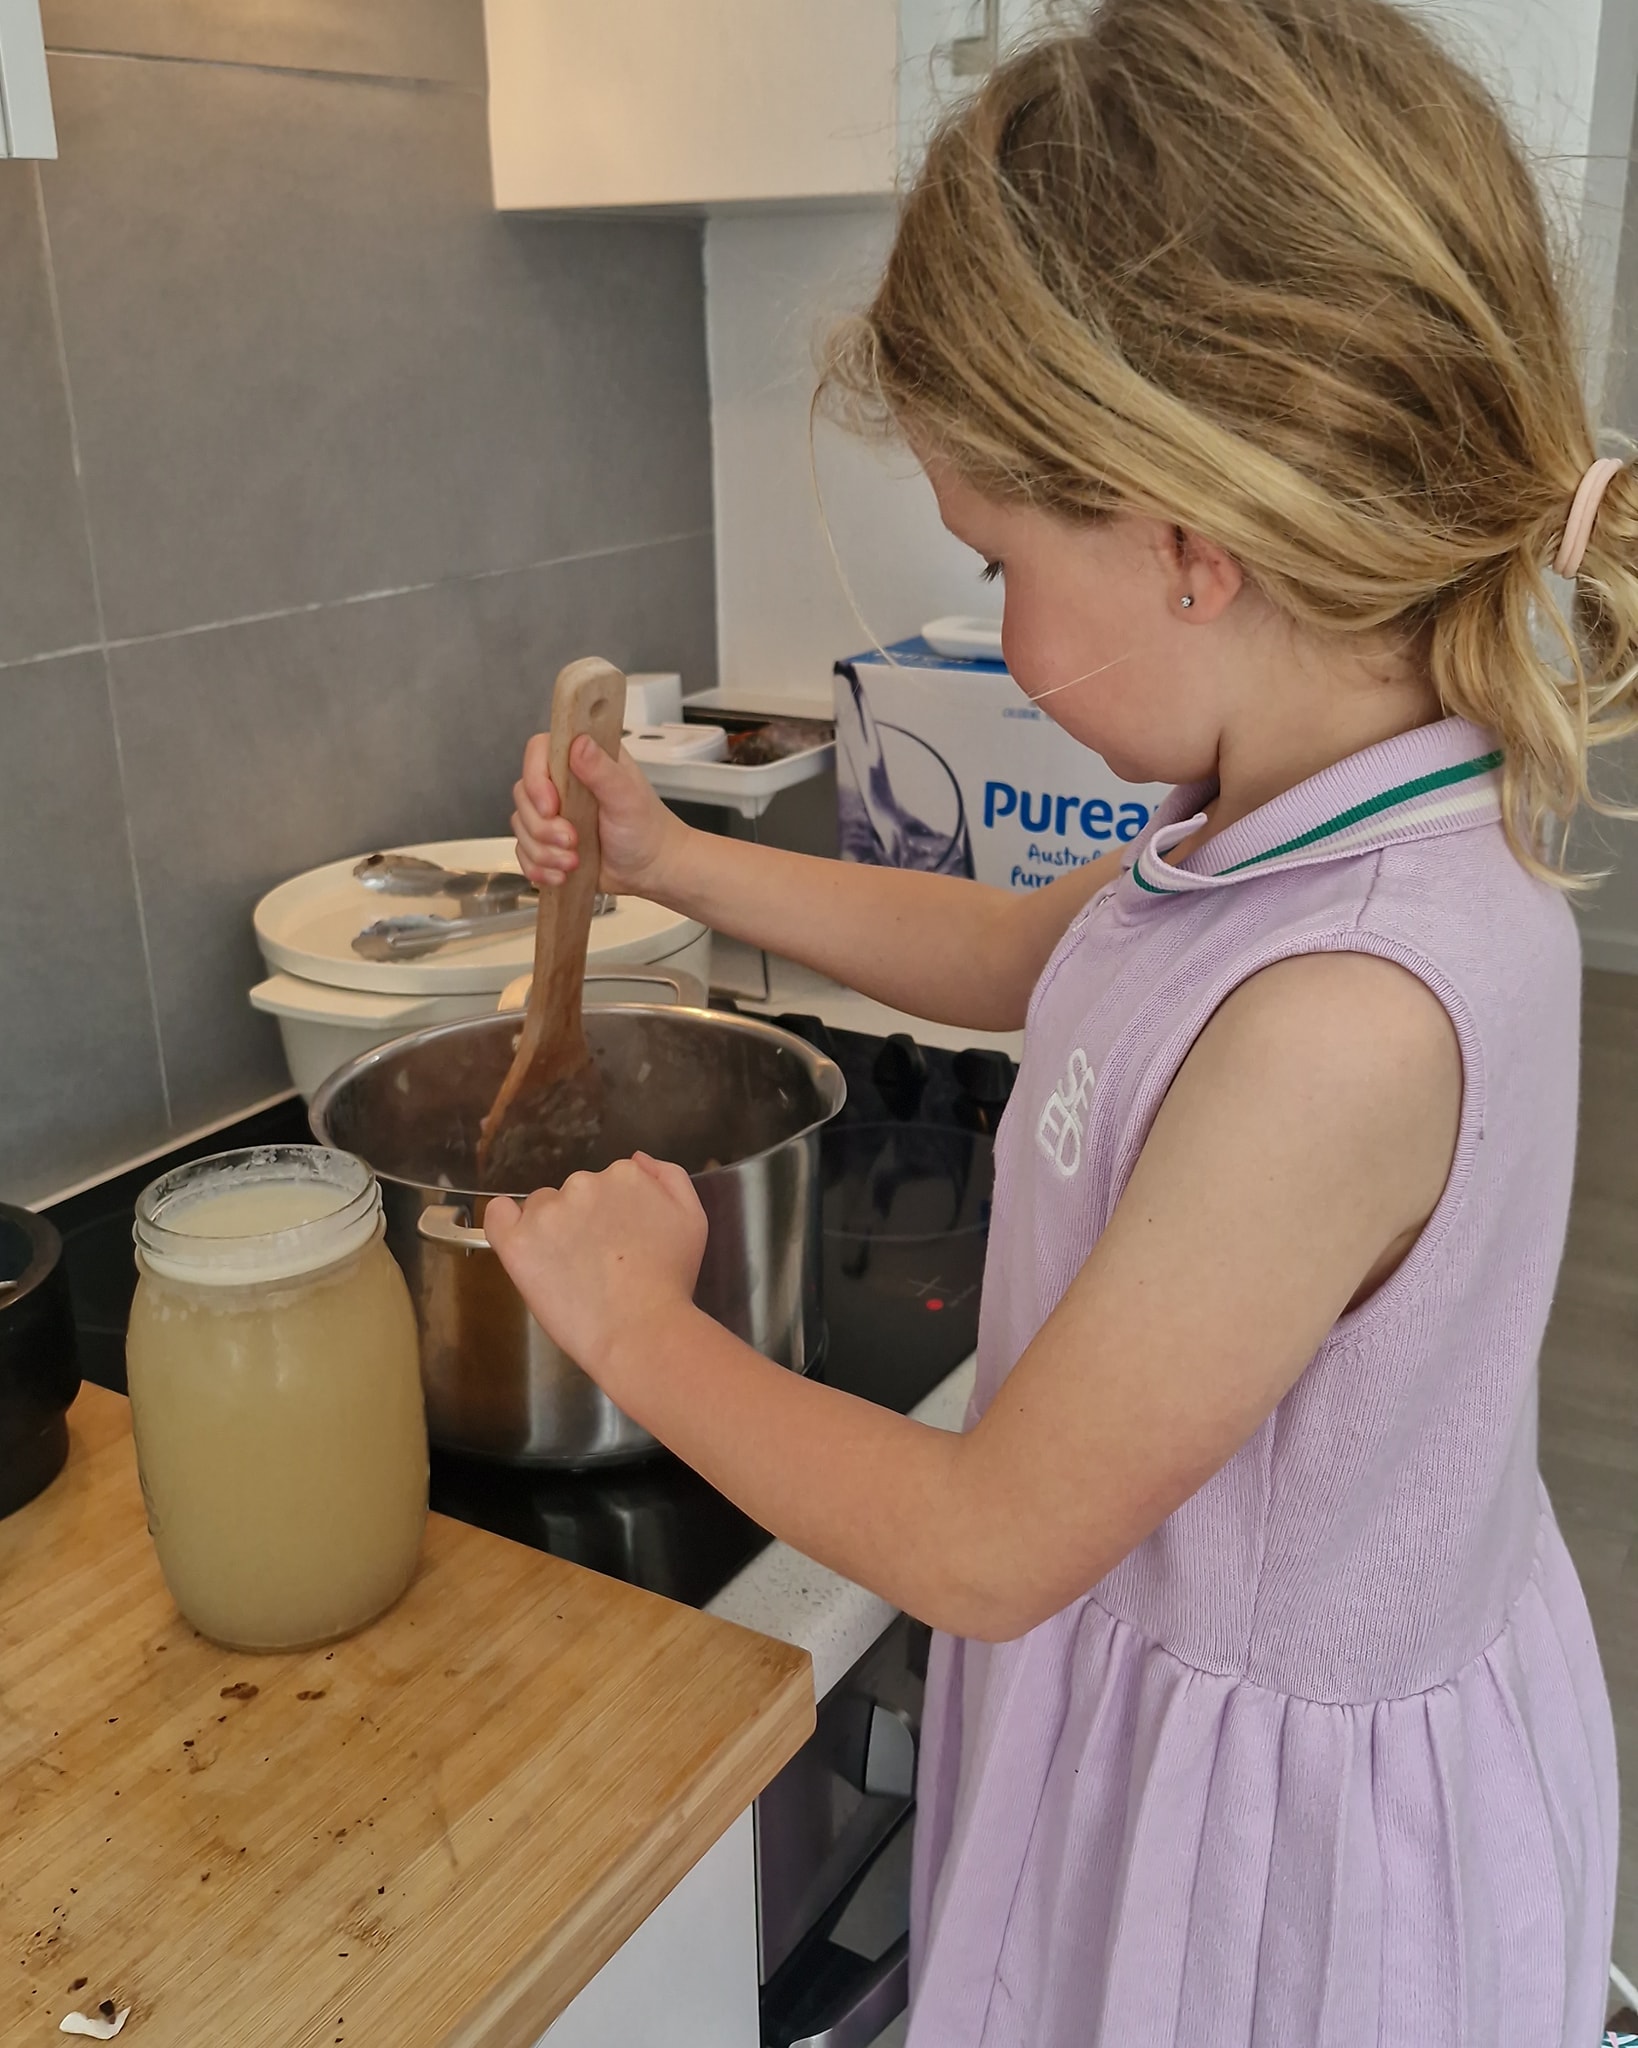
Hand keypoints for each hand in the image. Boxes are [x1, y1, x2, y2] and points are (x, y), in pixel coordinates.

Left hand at [484, 1154, 708, 1386]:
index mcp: (624, 1174)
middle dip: (583, 1221)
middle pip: (574, 1194)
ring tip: (572, 1272)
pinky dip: (505, 1222)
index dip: (612, 1215)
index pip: (608, 1183)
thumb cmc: (671, 1281)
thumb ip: (668, 1177)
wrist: (641, 1329)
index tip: (619, 1243)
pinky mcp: (518, 1242)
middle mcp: (584, 1182)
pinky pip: (498, 1216)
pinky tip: (521, 1243)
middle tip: (599, 1263)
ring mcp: (548, 1212)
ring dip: (551, 1230)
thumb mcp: (692, 1218)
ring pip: (541, 1209)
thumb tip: (638, 1159)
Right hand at [512, 732, 683, 896]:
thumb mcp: (627, 797)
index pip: (539, 752)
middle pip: (524, 795)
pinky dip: (539, 867)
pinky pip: (523, 852)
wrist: (651, 869)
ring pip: (521, 827)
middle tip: (572, 840)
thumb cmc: (646, 830)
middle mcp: (563, 783)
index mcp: (583, 761)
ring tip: (574, 861)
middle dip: (543, 827)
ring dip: (544, 851)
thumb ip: (602, 770)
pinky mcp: (547, 841)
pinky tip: (562, 873)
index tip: (553, 807)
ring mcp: (553, 813)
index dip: (537, 780)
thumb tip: (580, 743)